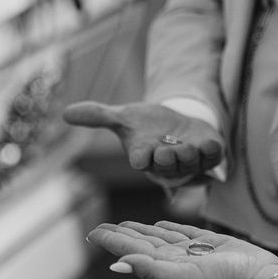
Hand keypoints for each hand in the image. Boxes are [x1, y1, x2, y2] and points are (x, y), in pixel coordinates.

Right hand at [63, 101, 223, 178]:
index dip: (140, 158)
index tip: (138, 157)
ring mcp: (190, 161)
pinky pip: (212, 157)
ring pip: (190, 162)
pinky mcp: (209, 155)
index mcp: (144, 155)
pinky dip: (211, 150)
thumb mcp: (124, 117)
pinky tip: (208, 142)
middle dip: (167, 159)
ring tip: (187, 146)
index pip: (140, 160)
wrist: (177, 123)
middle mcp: (167, 163)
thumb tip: (65, 113)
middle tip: (168, 151)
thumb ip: (98, 116)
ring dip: (188, 155)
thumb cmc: (147, 125)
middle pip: (166, 165)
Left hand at [87, 220, 277, 278]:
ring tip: (125, 224)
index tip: (93, 231)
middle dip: (121, 235)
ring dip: (141, 230)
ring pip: (159, 237)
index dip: (112, 241)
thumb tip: (117, 264)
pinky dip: (169, 227)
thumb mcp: (184, 276)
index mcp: (164, 266)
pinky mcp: (209, 243)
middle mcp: (174, 259)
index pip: (131, 250)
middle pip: (141, 243)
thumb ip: (150, 270)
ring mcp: (191, 251)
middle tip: (102, 226)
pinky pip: (183, 232)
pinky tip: (161, 224)